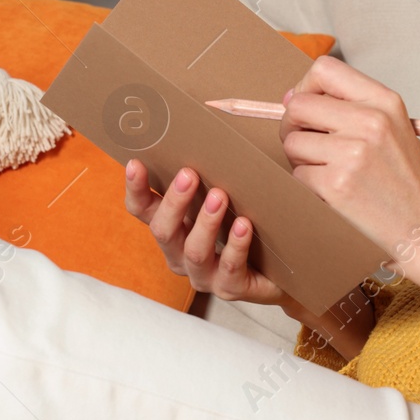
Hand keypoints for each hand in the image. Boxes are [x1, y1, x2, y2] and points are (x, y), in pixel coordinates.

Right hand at [122, 159, 291, 307]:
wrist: (283, 266)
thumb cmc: (247, 220)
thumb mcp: (224, 195)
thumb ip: (210, 174)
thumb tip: (206, 131)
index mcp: (173, 228)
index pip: (142, 210)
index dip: (136, 189)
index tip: (136, 163)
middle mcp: (180, 254)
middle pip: (163, 231)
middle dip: (174, 202)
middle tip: (189, 174)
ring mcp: (203, 275)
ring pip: (194, 251)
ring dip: (205, 222)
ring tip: (221, 196)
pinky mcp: (230, 288)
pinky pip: (229, 268)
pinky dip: (235, 246)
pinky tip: (245, 226)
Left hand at [279, 55, 419, 272]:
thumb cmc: (405, 179)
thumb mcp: (392, 126)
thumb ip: (350, 106)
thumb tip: (292, 98)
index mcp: (385, 100)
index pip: (325, 69)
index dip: (306, 86)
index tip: (307, 107)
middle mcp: (370, 121)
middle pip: (298, 105)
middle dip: (294, 125)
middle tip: (310, 144)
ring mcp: (353, 153)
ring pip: (292, 141)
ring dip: (301, 158)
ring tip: (329, 170)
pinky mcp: (337, 184)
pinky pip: (297, 173)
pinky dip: (309, 184)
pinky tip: (335, 191)